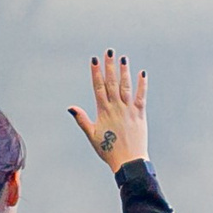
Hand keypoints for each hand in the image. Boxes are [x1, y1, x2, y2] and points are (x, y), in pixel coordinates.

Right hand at [69, 49, 147, 171]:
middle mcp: (116, 108)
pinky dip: (142, 85)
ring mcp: (129, 110)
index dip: (96, 72)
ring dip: (124, 72)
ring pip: (126, 87)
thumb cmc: (108, 150)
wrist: (128, 161)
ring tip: (124, 58)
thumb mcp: (92, 135)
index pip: (98, 87)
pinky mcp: (140, 115)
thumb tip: (70, 107)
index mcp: (103, 112)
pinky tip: (142, 73)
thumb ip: (82, 120)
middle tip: (109, 51)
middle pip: (112, 83)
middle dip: (109, 66)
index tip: (94, 59)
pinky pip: (141, 97)